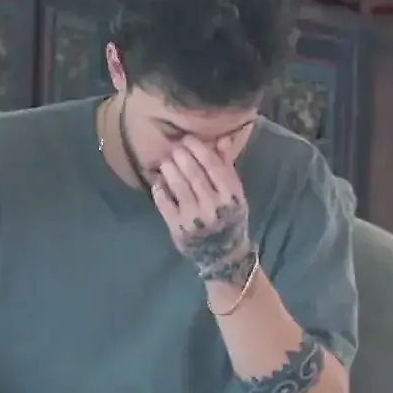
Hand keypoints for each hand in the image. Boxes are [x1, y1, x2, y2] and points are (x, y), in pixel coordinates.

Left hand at [153, 137, 253, 283]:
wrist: (223, 254)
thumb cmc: (229, 217)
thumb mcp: (234, 194)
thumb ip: (226, 167)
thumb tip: (221, 138)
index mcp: (232, 195)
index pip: (214, 166)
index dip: (199, 149)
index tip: (188, 139)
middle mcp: (214, 206)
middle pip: (194, 174)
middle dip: (181, 157)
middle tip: (174, 147)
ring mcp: (195, 217)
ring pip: (178, 186)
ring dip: (169, 170)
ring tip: (165, 162)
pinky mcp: (178, 228)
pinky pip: (165, 203)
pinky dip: (160, 190)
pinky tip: (158, 182)